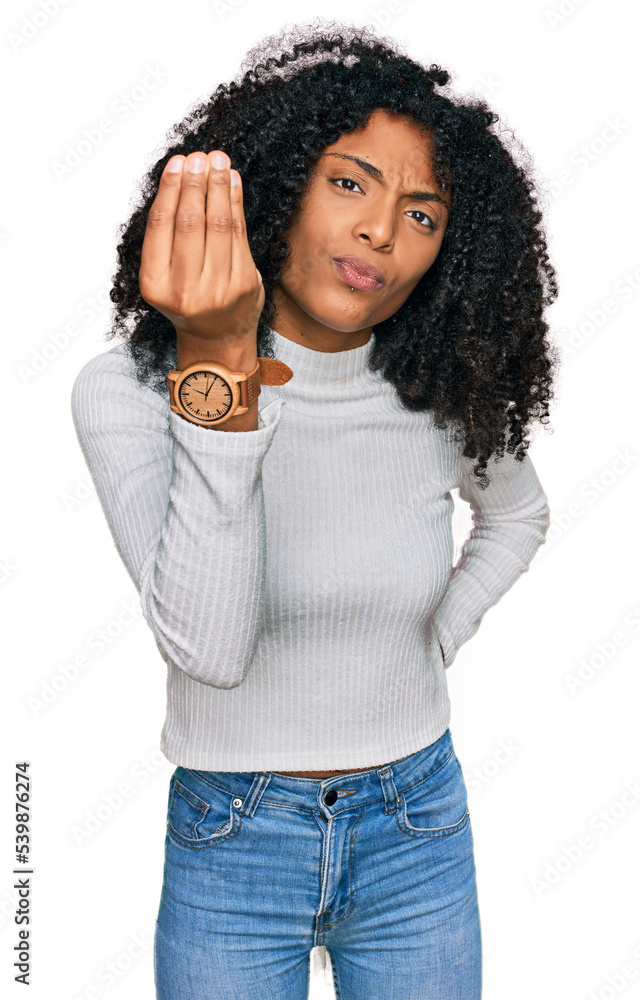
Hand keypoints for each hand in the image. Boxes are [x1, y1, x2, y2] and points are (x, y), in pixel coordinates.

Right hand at [139, 150, 264, 345]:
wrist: (216, 338)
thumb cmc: (187, 297)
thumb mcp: (165, 273)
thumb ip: (168, 234)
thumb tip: (181, 176)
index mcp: (155, 284)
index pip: (161, 226)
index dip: (170, 189)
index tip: (178, 162)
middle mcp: (184, 289)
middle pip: (190, 223)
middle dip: (195, 184)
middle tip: (200, 156)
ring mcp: (217, 290)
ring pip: (218, 226)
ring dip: (218, 188)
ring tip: (218, 161)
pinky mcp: (244, 286)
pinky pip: (240, 236)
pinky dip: (237, 204)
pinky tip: (233, 182)